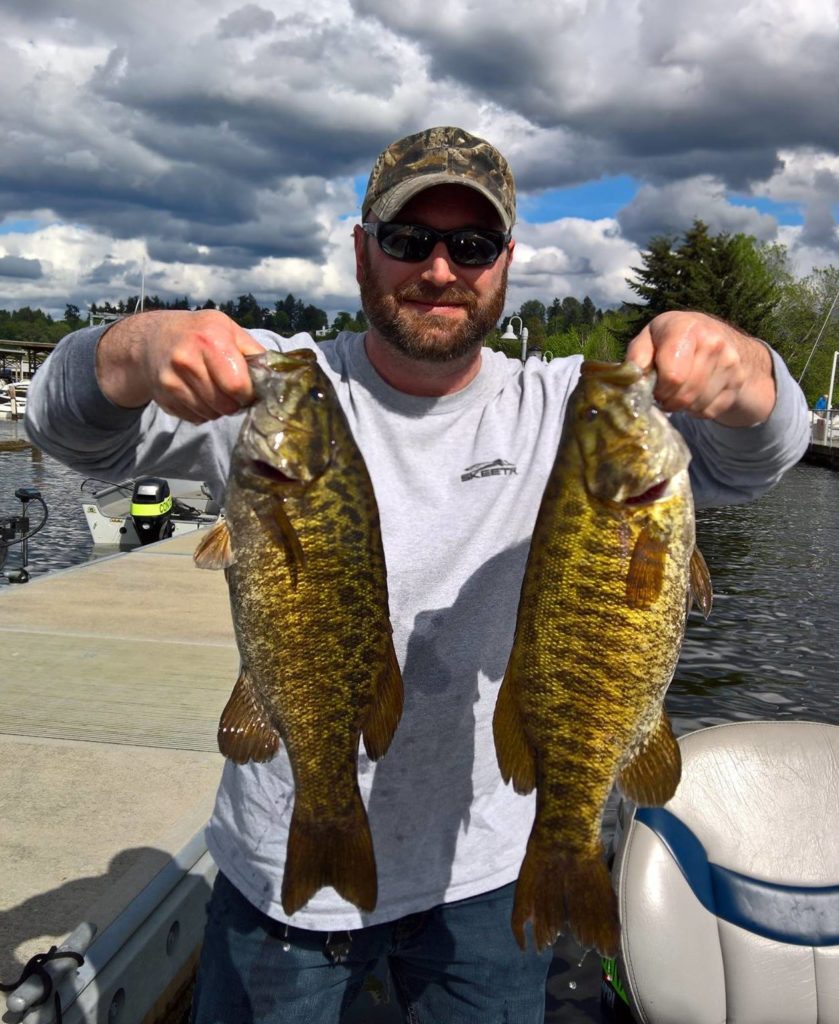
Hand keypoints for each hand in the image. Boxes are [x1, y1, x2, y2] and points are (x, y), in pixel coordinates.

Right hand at [96, 310, 264, 422]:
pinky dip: (202, 413)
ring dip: (219, 409)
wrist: (152, 338)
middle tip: (232, 392)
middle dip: (234, 403)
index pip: (237, 385)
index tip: (247, 389)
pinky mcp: (164, 397)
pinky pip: (195, 418)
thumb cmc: (199, 333)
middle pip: (224, 405)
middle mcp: (187, 360)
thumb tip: (277, 376)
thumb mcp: (227, 329)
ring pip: (210, 415)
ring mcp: (172, 380)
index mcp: (210, 340)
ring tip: (215, 391)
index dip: (247, 393)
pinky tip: (199, 394)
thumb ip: (253, 351)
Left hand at [626, 311, 775, 427]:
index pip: (673, 376)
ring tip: (676, 391)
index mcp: (687, 328)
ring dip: (681, 406)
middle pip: (684, 395)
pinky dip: (696, 409)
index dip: (659, 389)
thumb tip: (632, 377)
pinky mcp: (737, 383)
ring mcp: (730, 364)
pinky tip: (693, 394)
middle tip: (662, 393)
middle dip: (668, 400)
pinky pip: (709, 411)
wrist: (718, 336)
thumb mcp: (650, 337)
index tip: (654, 386)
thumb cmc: (673, 338)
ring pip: (696, 405)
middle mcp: (714, 343)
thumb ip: (637, 355)